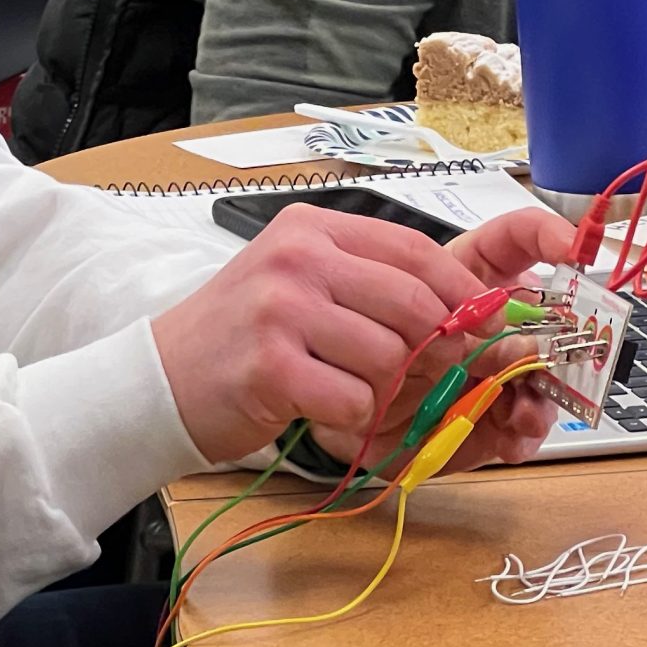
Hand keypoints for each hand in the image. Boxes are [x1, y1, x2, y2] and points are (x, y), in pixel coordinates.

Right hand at [149, 203, 573, 468]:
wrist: (161, 380)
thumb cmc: (241, 336)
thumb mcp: (300, 283)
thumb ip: (368, 282)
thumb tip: (463, 306)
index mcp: (313, 229)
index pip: (414, 250)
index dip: (460, 290)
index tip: (485, 320)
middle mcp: (298, 259)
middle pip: (413, 304)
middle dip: (437, 348)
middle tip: (431, 375)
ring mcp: (281, 310)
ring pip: (389, 356)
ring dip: (387, 390)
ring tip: (355, 393)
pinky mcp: (270, 366)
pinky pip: (353, 399)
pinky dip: (353, 418)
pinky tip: (323, 411)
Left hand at [371, 207, 574, 473]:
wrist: (339, 404)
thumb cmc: (368, 341)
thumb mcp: (399, 314)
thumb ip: (454, 316)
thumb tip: (518, 341)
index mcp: (474, 280)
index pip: (520, 241)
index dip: (550, 235)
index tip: (573, 247)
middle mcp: (494, 327)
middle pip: (550, 322)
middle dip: (558, 340)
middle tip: (548, 356)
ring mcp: (496, 374)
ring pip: (545, 378)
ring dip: (544, 393)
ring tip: (526, 406)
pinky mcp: (489, 422)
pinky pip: (521, 431)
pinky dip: (523, 434)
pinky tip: (514, 433)